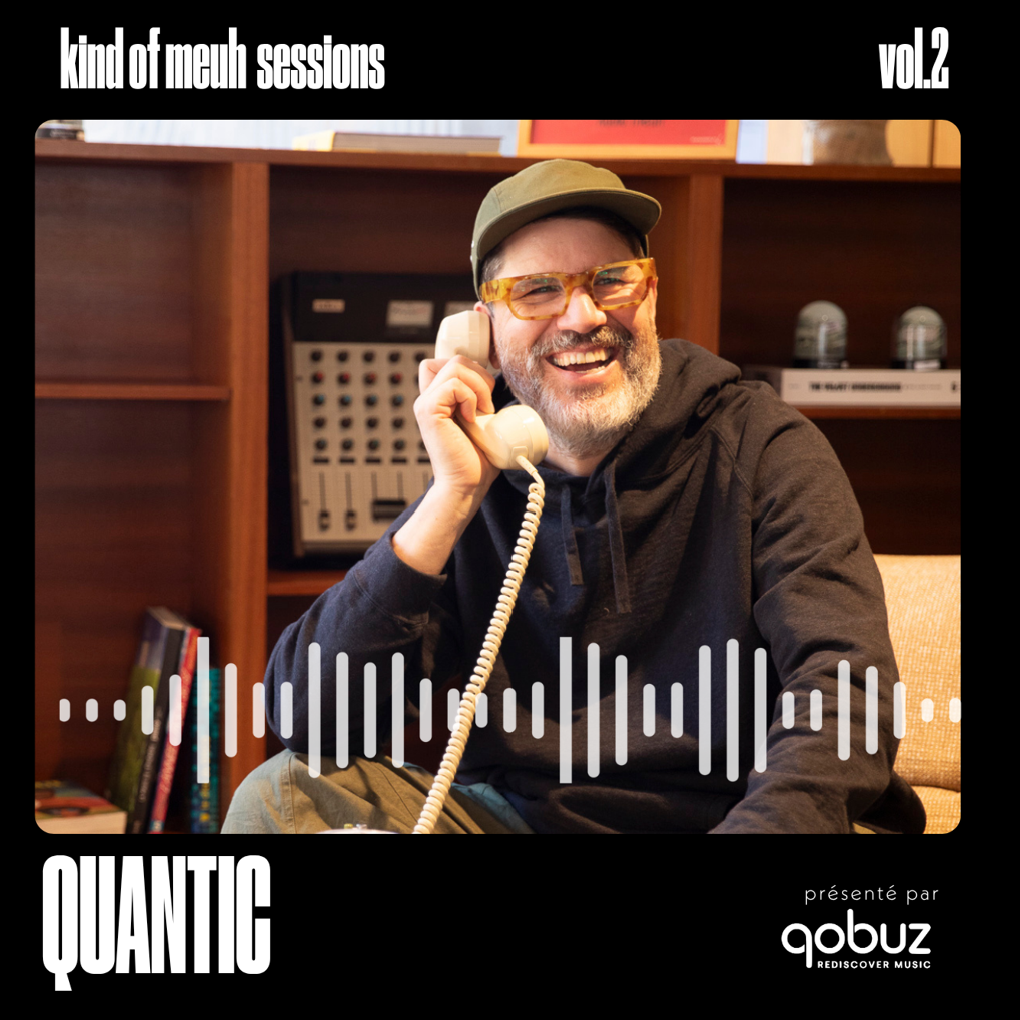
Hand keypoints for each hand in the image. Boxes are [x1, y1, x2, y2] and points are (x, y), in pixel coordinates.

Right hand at [414, 354, 501, 500]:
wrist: (467, 485)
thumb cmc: (477, 460)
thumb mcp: (482, 421)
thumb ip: (480, 399)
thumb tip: (499, 377)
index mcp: (438, 400)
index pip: (447, 362)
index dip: (470, 368)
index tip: (485, 393)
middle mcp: (427, 398)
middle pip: (454, 359)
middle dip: (479, 375)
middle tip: (487, 405)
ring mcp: (425, 403)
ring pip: (455, 366)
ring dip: (478, 386)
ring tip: (482, 412)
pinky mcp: (428, 411)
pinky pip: (453, 384)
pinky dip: (470, 398)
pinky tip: (472, 418)